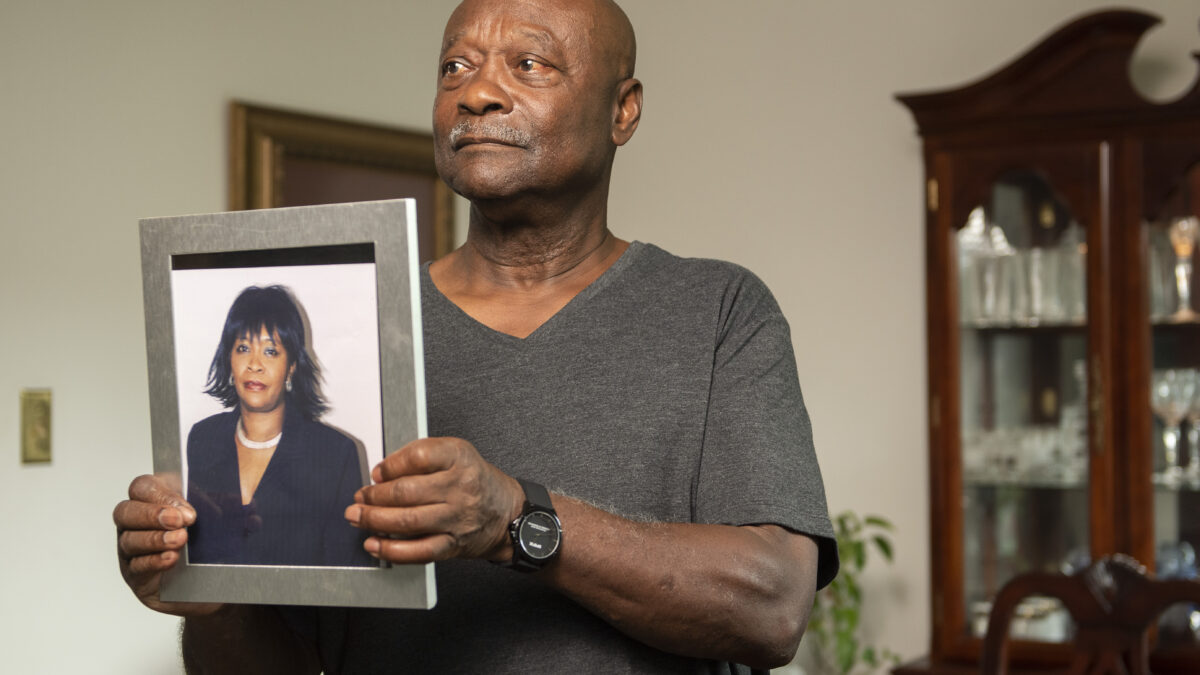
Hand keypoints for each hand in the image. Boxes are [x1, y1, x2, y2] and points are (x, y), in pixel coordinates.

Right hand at [113, 474, 221, 615]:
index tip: (188, 508)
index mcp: (155, 501)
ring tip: (180, 540)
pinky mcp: (137, 576)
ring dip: (155, 539)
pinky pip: (136, 566)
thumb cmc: (211, 544)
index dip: (161, 494)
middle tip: (181, 521)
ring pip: (129, 539)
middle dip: (153, 514)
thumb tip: (252, 509)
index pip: (143, 487)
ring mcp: (132, 551)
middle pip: (126, 511)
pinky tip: (171, 559)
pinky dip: (154, 561)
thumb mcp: (224, 521)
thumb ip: (233, 510)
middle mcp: (137, 524)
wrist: (214, 582)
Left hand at [345, 437, 523, 563]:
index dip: (391, 465)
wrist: (507, 513)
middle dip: (374, 496)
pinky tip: (375, 544)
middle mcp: (460, 487)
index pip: (418, 456)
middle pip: (407, 491)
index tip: (378, 472)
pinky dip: (392, 550)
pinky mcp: (453, 544)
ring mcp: (457, 518)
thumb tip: (382, 474)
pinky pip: (418, 551)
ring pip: (408, 521)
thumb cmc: (476, 482)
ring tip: (358, 516)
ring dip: (375, 520)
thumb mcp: (457, 454)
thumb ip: (422, 457)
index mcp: (459, 458)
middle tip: (360, 497)